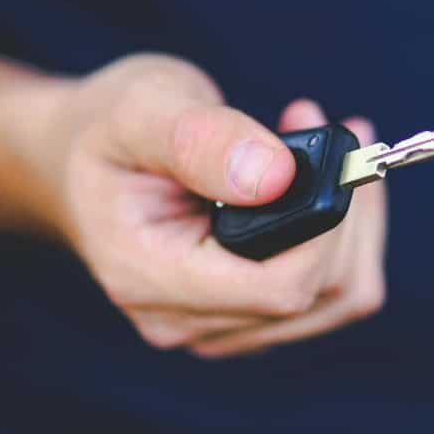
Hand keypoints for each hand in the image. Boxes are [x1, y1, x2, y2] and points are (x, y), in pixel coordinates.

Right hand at [18, 54, 386, 354]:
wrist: (78, 160)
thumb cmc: (106, 129)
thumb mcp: (142, 108)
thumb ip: (203, 140)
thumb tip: (278, 176)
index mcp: (149, 278)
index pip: (279, 288)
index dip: (327, 227)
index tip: (333, 147)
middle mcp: (185, 320)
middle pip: (319, 295)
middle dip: (347, 210)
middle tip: (333, 125)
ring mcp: (217, 326)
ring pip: (337, 299)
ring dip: (355, 221)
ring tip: (326, 144)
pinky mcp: (245, 315)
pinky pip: (328, 291)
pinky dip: (342, 234)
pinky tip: (318, 179)